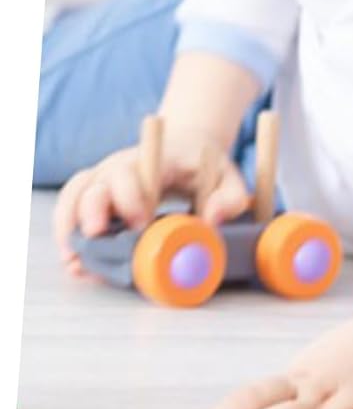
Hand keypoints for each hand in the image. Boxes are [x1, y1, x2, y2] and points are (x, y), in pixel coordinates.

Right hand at [54, 125, 250, 276]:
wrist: (187, 147)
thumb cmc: (205, 165)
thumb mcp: (229, 176)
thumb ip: (230, 198)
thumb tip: (211, 221)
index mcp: (152, 160)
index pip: (129, 172)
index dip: (129, 198)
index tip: (141, 223)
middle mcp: (120, 167)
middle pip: (94, 185)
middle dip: (92, 213)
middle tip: (99, 239)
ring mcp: (104, 180)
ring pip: (74, 197)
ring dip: (70, 227)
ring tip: (74, 261)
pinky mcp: (96, 195)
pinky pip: (71, 208)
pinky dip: (67, 232)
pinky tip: (73, 260)